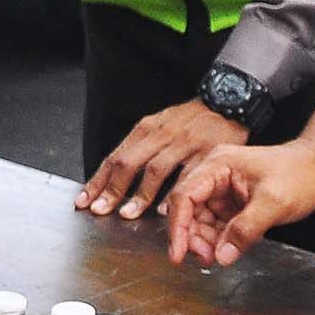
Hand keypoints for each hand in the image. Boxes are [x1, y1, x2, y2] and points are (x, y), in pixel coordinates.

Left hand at [78, 100, 246, 221]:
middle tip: (99, 211)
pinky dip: (175, 193)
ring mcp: (185, 142)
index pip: (115, 157)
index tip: (84, 201)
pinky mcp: (208, 151)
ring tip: (128, 214)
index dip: (98, 181)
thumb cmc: (192, 119)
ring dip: (140, 195)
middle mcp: (162, 133)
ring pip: (156, 169)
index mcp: (147, 128)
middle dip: (112, 190)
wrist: (230, 99)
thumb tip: (116, 181)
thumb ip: (142, 149)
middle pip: (130, 163)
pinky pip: (188, 174)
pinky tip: (166, 209)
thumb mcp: (163, 125)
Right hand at [166, 139, 314, 266]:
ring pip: (200, 219)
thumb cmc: (300, 174)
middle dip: (192, 237)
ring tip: (219, 256)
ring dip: (205, 240)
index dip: (178, 227)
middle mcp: (215, 174)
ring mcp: (223, 188)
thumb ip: (245, 230)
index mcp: (218, 165)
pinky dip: (218, 239)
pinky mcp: (232, 201)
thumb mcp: (274, 203)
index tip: (179, 254)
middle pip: (188, 210)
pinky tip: (228, 248)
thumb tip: (221, 256)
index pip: (184, 196)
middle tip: (207, 258)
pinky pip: (215, 223)